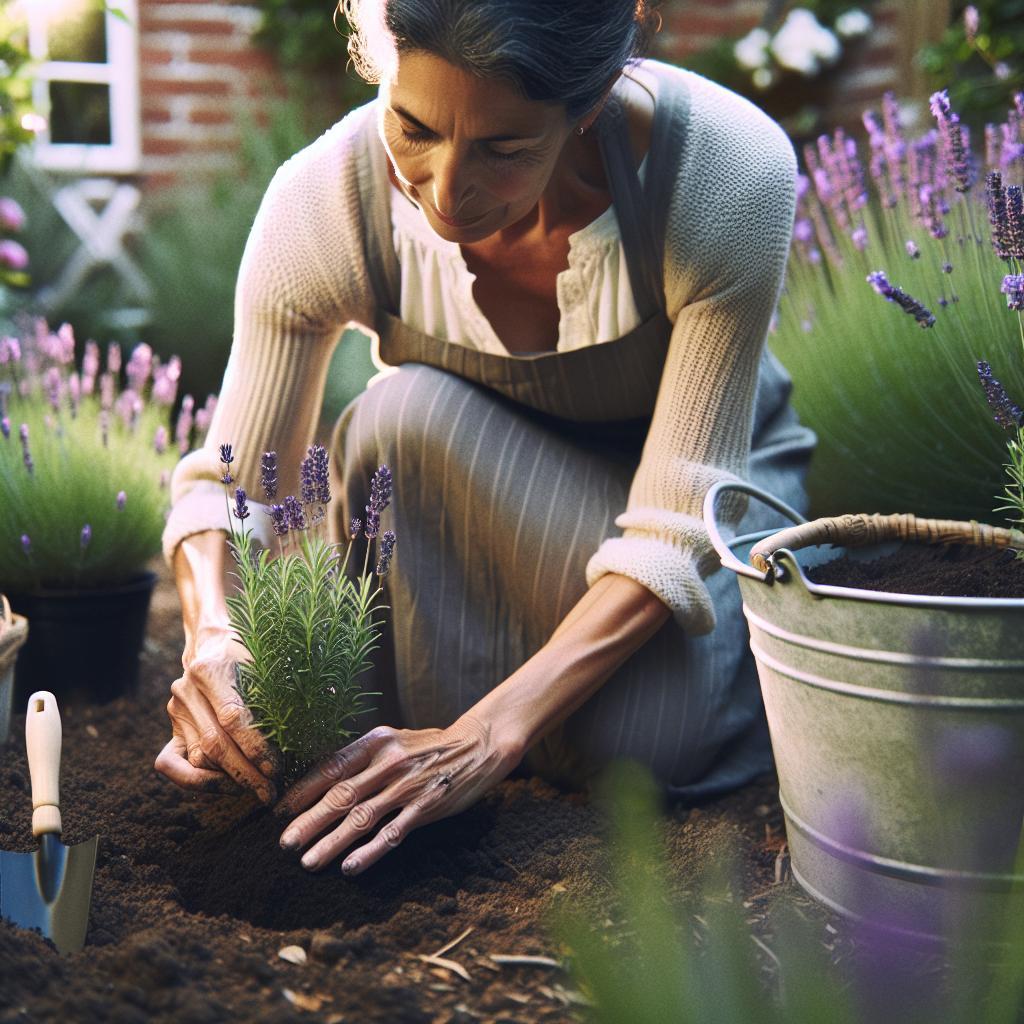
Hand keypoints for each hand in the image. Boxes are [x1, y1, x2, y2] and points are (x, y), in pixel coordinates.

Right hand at [154, 626, 277, 803]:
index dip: (256, 748)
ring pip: (198, 759)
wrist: (211, 642)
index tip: (277, 769)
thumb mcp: (265, 658)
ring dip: (227, 780)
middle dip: (246, 774)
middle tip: (271, 791)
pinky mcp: (172, 727)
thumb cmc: (248, 651)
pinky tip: (222, 786)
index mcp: (210, 669)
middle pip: (215, 745)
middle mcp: (186, 690)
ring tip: (256, 788)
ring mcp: (175, 711)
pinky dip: (195, 782)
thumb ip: (283, 685)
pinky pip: (171, 765)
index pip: (233, 718)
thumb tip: (323, 710)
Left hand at [275, 716, 522, 874]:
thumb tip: (321, 783)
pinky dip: (370, 851)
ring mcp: (408, 785)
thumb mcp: (394, 741)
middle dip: (310, 821)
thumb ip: (363, 759)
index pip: (331, 767)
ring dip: (332, 842)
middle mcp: (388, 761)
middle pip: (341, 795)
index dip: (304, 791)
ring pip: (362, 818)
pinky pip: (393, 833)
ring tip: (309, 862)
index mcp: (376, 741)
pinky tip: (350, 867)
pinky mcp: (427, 806)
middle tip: (285, 844)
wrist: (477, 745)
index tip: (281, 812)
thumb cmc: (428, 747)